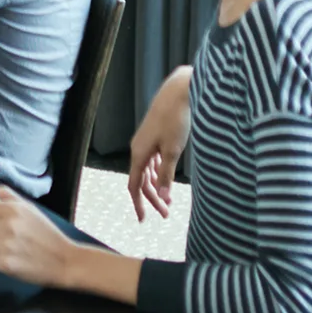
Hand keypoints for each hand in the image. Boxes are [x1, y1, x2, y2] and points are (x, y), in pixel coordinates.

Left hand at [0, 192, 76, 287]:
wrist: (65, 261)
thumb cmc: (47, 234)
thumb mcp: (30, 209)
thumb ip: (6, 196)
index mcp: (14, 210)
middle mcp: (8, 226)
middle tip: (3, 234)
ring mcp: (6, 246)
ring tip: (10, 247)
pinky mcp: (5, 264)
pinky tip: (9, 257)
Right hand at [128, 66, 191, 221]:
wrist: (177, 93)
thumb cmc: (175, 120)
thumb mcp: (173, 151)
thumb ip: (166, 175)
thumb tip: (162, 198)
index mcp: (139, 154)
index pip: (134, 185)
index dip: (138, 204)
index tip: (143, 219)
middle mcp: (138, 149)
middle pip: (141, 180)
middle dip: (152, 198)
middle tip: (165, 214)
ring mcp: (146, 142)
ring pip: (147, 171)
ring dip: (157, 186)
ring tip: (169, 201)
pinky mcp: (154, 136)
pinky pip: (152, 160)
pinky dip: (158, 173)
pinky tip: (166, 177)